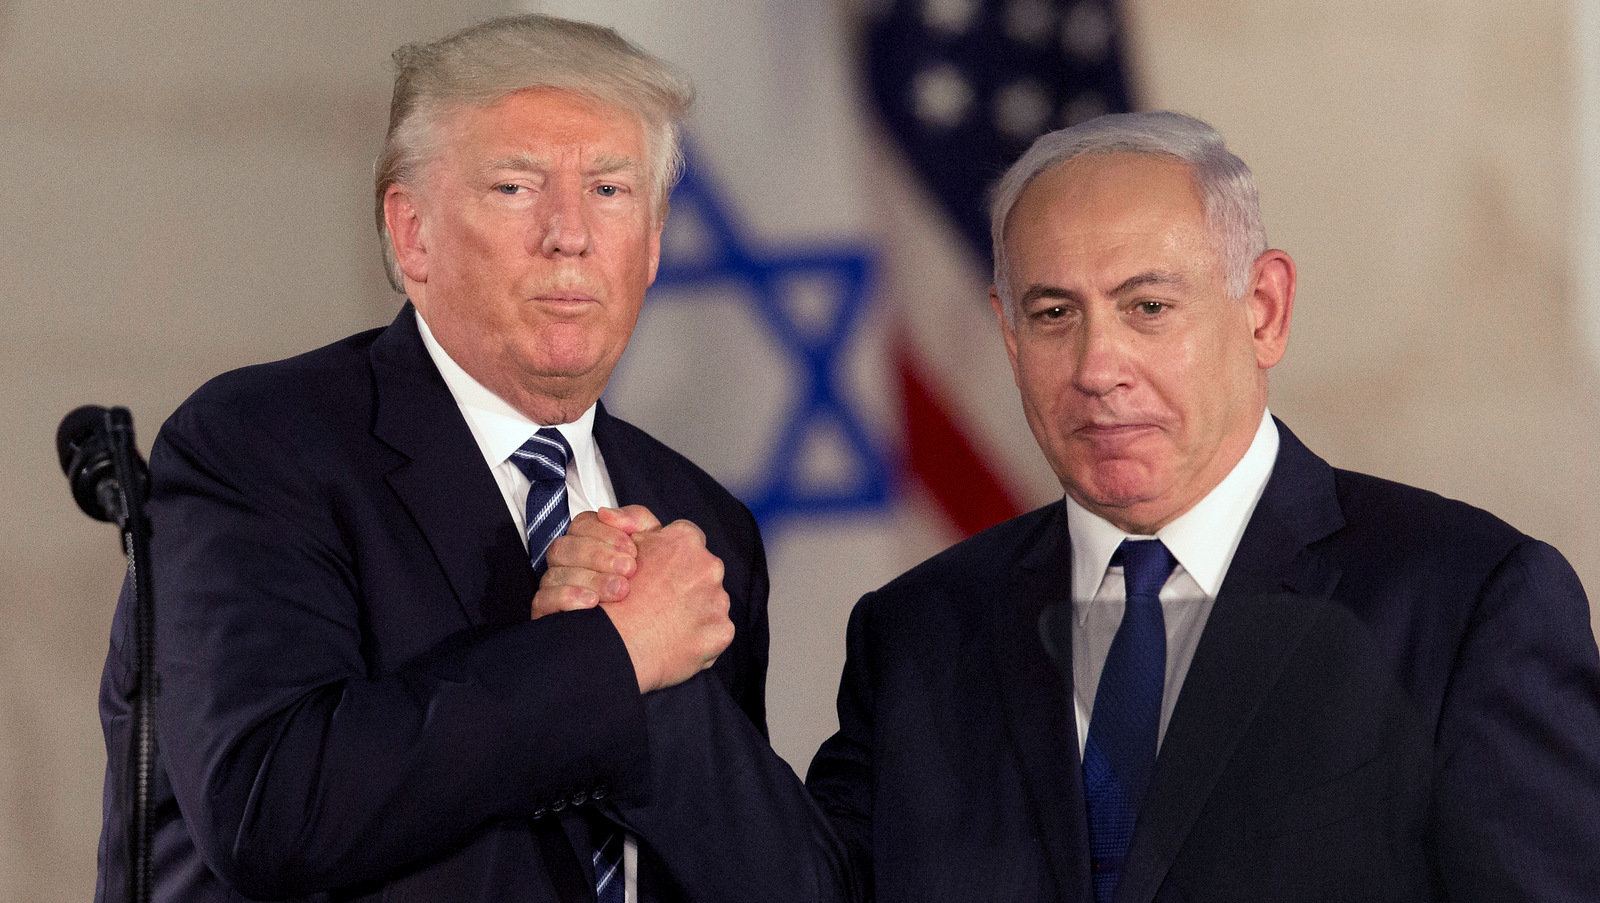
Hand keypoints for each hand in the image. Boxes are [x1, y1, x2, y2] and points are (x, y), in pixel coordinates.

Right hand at [533, 506, 657, 617]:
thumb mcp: (652, 544)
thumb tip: (608, 514)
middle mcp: (567, 561)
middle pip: (564, 547)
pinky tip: (592, 602)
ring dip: (590, 579)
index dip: (605, 534)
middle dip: (598, 556)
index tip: (632, 549)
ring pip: (555, 573)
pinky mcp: (548, 612)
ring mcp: (554, 586)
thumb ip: (636, 520)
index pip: (582, 525)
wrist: (653, 623)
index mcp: (588, 540)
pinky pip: (543, 600)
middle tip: (629, 569)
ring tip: (620, 590)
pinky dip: (566, 598)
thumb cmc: (651, 579)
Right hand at [601, 519, 733, 693]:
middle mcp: (709, 566)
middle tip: (661, 600)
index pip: (688, 540)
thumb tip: (642, 520)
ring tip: (666, 622)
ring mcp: (719, 599)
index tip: (660, 572)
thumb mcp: (622, 545)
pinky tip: (676, 640)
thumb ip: (637, 523)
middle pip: (703, 570)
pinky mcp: (722, 630)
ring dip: (695, 608)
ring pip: (711, 600)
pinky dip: (700, 636)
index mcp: (685, 540)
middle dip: (687, 581)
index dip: (672, 556)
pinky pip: (714, 630)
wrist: (616, 644)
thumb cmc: (615, 597)